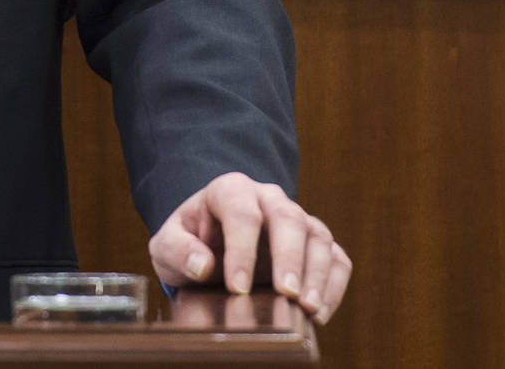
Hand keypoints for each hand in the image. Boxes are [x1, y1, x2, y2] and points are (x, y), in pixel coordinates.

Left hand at [148, 172, 350, 324]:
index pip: (241, 213)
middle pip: (288, 217)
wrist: (208, 248)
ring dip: (317, 273)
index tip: (238, 287)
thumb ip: (176, 250)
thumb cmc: (189, 243)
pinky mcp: (315, 244)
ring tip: (308, 309)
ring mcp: (297, 219)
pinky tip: (320, 313)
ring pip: (318, 236)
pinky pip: (337, 258)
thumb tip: (201, 264)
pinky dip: (334, 285)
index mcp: (230, 190)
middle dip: (289, 257)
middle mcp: (268, 198)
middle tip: (286, 294)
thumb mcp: (167, 245)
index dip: (242, 250)